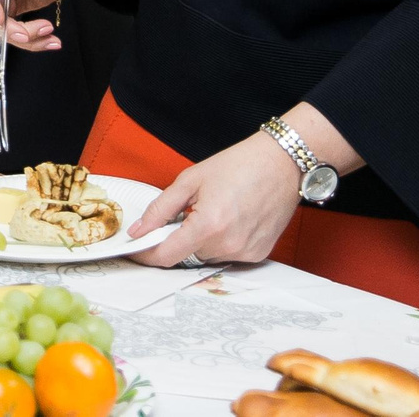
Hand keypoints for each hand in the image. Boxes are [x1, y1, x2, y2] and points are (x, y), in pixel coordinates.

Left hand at [128, 130, 307, 268]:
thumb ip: (160, 208)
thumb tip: (138, 230)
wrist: (282, 163)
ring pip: (208, 256)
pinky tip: (231, 218)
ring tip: (215, 209)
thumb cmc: (240, 165)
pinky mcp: (258, 254)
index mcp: (208, 225)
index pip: (167, 256)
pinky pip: (229, 254)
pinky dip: (222, 241)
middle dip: (179, 237)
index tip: (136, 248)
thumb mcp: (191, 180)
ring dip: (202, 240)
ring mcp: (246, 252)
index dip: (146, 254)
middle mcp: (228, 245)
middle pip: (187, 255)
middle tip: (187, 211)